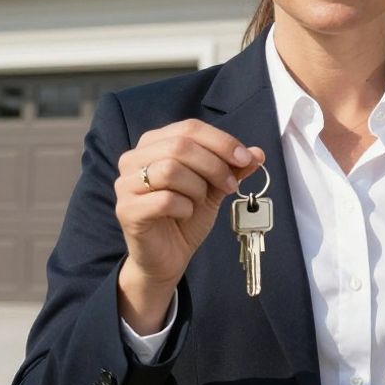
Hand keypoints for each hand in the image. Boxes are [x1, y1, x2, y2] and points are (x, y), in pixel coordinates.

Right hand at [113, 118, 265, 331]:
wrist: (167, 257)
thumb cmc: (185, 216)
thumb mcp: (214, 188)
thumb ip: (232, 169)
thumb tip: (258, 153)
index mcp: (154, 143)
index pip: (190, 128)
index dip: (222, 141)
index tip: (246, 159)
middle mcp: (134, 158)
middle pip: (180, 146)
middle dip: (214, 165)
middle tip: (230, 186)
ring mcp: (126, 184)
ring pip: (170, 170)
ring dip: (197, 187)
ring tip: (201, 201)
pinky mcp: (127, 210)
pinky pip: (164, 199)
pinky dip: (184, 207)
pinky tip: (185, 215)